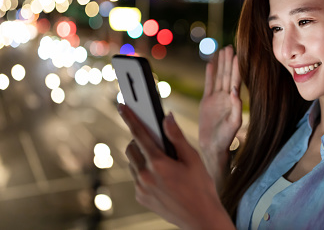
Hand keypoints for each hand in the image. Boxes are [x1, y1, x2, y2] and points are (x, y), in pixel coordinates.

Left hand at [118, 104, 233, 229]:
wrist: (200, 218)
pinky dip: (144, 171)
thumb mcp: (193, 158)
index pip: (140, 134)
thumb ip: (177, 137)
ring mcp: (141, 188)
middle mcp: (146, 176)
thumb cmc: (201, 187)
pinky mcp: (141, 198)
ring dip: (141, 156)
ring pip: (133, 163)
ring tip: (161, 160)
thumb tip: (167, 117)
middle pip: (131, 148)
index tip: (122, 106)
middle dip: (139, 140)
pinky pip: (136, 178)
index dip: (130, 117)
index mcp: (159, 163)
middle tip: (155, 140)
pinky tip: (161, 176)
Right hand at [198, 46, 241, 189]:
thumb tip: (235, 93)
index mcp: (233, 101)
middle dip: (228, 61)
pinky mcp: (207, 102)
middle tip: (229, 46)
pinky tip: (211, 63)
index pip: (235, 81)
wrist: (213, 147)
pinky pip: (208, 84)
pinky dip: (209, 74)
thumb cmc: (226, 138)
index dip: (236, 68)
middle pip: (227, 75)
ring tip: (221, 50)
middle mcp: (226, 97)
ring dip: (220, 64)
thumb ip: (236, 108)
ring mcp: (216, 99)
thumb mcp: (234, 124)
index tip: (238, 55)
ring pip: (218, 77)